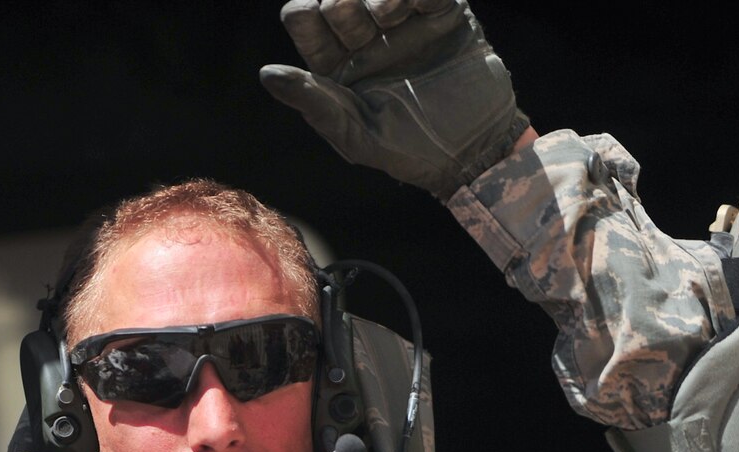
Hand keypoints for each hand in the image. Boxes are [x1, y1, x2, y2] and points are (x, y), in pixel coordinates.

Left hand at [260, 0, 530, 196]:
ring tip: (389, 11)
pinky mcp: (444, 12)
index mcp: (334, 63)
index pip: (303, 16)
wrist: (473, 148)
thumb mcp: (355, 134)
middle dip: (342, 0)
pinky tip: (419, 6)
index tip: (323, 21)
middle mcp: (364, 37)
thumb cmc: (407, 150)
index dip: (306, 10)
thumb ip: (312, 102)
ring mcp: (404, 22)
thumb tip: (266, 73)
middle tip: (363, 21)